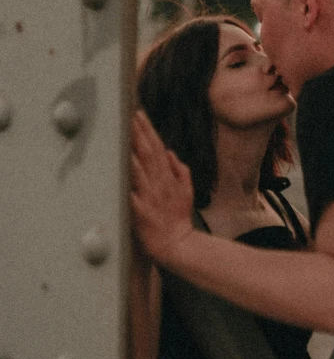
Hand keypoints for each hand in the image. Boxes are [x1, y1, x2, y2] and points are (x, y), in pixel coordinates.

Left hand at [131, 110, 194, 265]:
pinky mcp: (141, 211)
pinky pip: (132, 193)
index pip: (157, 148)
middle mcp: (159, 184)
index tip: (140, 114)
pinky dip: (128, 180)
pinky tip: (121, 168)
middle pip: (148, 153)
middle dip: (139, 133)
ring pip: (141, 169)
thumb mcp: (187, 191)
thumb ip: (180, 170)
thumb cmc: (178, 218)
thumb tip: (170, 152)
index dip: (148, 130)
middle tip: (129, 115)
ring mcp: (150, 196)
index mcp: (168, 178)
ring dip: (133, 150)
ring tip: (124, 133)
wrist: (176, 244)